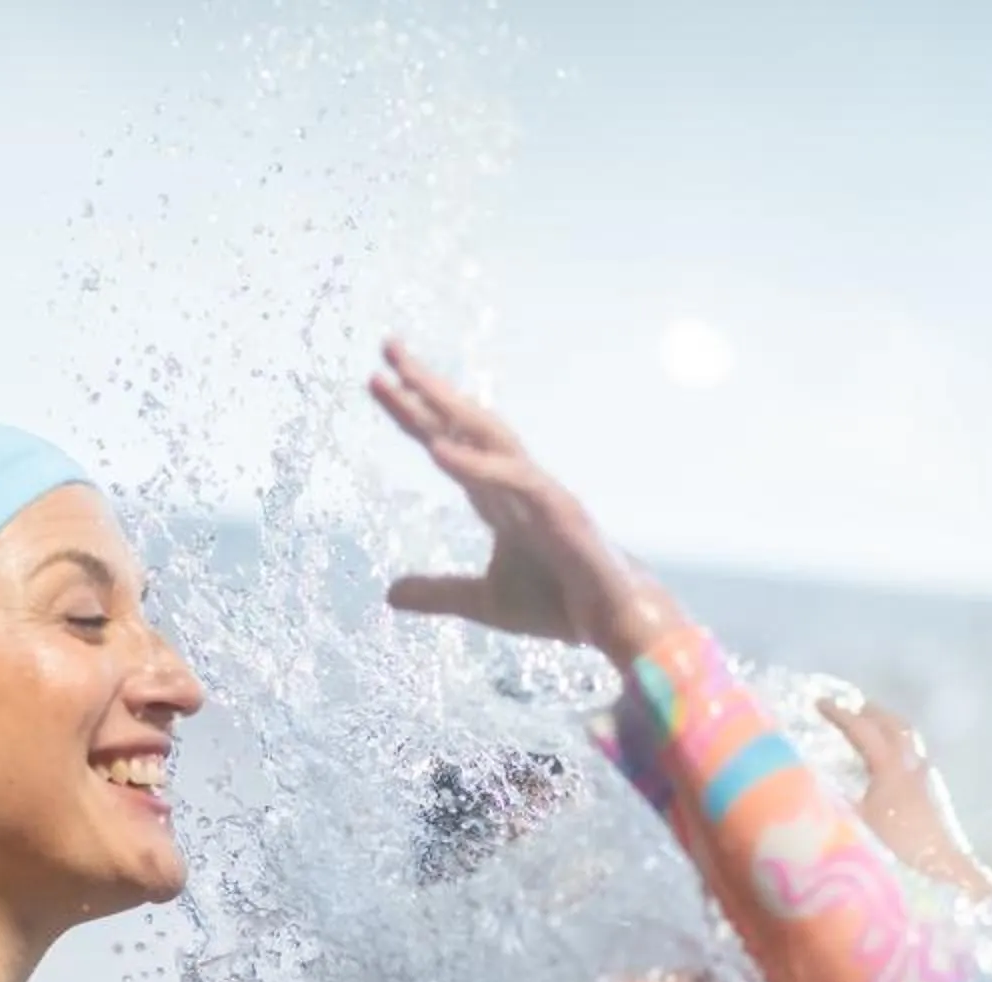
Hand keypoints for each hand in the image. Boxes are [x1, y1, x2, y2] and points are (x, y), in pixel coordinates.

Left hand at [371, 339, 679, 665]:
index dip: (412, 414)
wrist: (615, 623)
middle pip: (464, 424)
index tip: (377, 380)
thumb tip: (389, 594)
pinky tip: (437, 451)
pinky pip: (514, 479)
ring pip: (489, 435)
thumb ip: (438, 592)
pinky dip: (475, 464)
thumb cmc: (560, 603)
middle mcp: (515, 481)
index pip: (447, 443)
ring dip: (447, 406)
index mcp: (496, 496)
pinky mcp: (559, 509)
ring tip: (408, 379)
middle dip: (426, 386)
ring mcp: (539, 490)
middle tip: (388, 347)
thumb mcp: (484, 601)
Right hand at [819, 694, 991, 897]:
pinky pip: (914, 756)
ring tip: (869, 727)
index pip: (864, 730)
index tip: (819, 703)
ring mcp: (927, 781)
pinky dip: (898, 747)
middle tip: (847, 707)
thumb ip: (831, 803)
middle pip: (893, 726)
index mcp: (890, 769)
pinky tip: (889, 762)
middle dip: (869, 712)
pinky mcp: (934, 797)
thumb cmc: (896, 855)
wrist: (944, 879)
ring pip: (909, 739)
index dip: (841, 714)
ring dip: (887, 727)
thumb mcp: (853, 828)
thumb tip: (804, 784)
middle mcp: (912, 767)